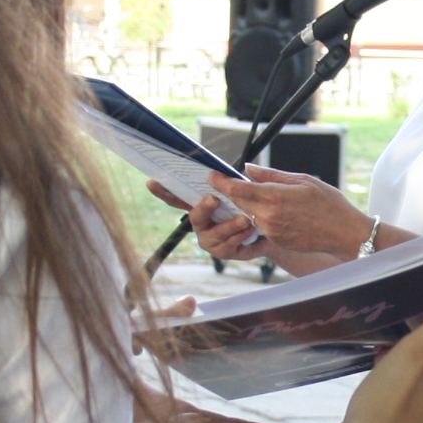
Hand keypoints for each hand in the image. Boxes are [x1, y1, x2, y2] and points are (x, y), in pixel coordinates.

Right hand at [148, 181, 266, 261]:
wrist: (271, 233)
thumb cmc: (253, 209)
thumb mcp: (243, 192)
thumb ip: (231, 181)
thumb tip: (221, 170)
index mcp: (202, 205)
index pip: (179, 197)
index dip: (164, 191)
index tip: (152, 182)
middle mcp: (202, 223)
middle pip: (194, 216)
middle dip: (204, 208)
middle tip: (214, 199)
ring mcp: (209, 239)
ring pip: (212, 233)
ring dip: (229, 225)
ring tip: (245, 219)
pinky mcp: (221, 252)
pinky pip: (226, 246)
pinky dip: (238, 237)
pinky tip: (249, 231)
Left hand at [199, 165, 370, 259]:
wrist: (344, 233)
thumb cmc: (329, 204)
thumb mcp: (303, 181)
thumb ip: (272, 176)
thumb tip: (249, 170)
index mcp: (275, 197)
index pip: (238, 189)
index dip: (221, 182)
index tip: (211, 175)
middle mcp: (269, 216)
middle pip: (239, 202)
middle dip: (230, 192)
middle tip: (223, 182)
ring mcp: (272, 231)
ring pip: (249, 214)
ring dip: (246, 204)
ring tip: (252, 194)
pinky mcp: (276, 241)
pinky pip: (261, 225)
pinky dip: (260, 216)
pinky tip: (270, 210)